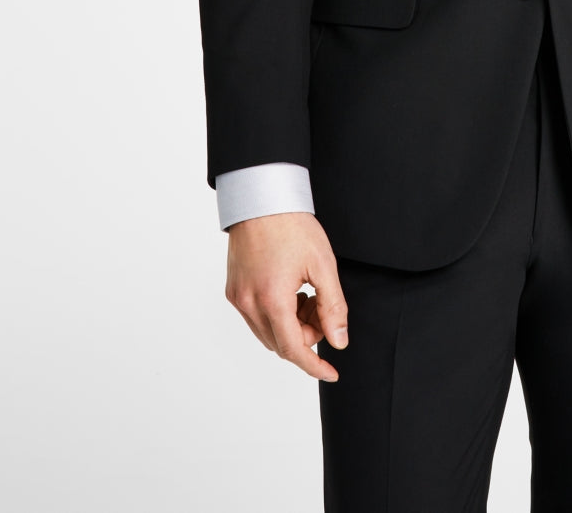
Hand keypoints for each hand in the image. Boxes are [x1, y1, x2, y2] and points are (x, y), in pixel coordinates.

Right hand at [224, 211, 348, 381]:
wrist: (262, 198)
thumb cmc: (292, 225)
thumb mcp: (323, 265)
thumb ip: (333, 306)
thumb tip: (339, 341)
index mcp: (272, 299)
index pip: (294, 349)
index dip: (314, 365)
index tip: (331, 372)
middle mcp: (249, 304)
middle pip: (281, 343)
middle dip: (307, 335)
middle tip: (322, 305)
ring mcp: (237, 297)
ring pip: (268, 332)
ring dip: (291, 325)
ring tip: (307, 294)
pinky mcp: (233, 290)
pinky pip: (256, 317)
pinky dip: (276, 314)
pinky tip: (291, 289)